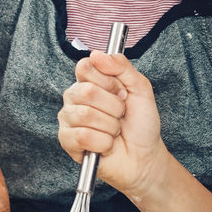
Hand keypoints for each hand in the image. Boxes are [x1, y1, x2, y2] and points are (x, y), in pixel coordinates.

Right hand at [58, 52, 168, 195]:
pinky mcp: (67, 141)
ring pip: (86, 115)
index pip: (84, 67)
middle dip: (114, 107)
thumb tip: (98, 54)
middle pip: (87, 91)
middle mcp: (74, 98)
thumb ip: (122, 67)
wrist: (144, 157)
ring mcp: (68, 119)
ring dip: (110, 126)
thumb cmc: (141, 124)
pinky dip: (103, 142)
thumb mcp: (140, 89)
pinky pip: (83, 136)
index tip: (121, 91)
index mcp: (89, 82)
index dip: (107, 80)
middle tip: (120, 115)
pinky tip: (106, 144)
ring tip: (114, 131)